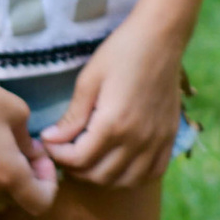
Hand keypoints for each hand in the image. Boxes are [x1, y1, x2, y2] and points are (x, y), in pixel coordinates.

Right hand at [0, 61, 58, 212]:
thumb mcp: (18, 112)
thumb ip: (30, 141)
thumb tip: (31, 154)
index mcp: (9, 174)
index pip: (40, 203)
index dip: (49, 185)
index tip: (41, 160)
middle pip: (17, 203)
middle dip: (27, 182)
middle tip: (23, 154)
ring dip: (3, 188)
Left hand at [38, 15, 183, 187]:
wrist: (161, 38)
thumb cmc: (121, 52)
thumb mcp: (89, 80)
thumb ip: (73, 116)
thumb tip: (51, 140)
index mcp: (114, 124)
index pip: (79, 160)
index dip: (58, 156)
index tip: (50, 143)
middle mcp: (138, 140)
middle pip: (99, 176)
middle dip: (75, 169)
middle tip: (64, 152)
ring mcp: (157, 142)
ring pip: (125, 181)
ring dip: (102, 176)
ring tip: (88, 159)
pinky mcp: (170, 138)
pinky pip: (153, 173)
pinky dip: (133, 175)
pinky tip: (119, 162)